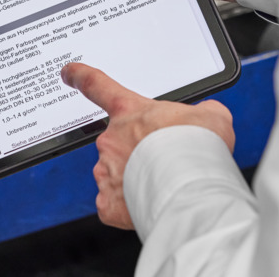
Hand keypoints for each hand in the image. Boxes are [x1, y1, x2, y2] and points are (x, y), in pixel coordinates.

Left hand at [62, 62, 234, 229]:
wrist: (191, 184)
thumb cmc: (197, 147)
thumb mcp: (208, 116)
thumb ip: (199, 113)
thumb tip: (205, 119)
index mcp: (129, 110)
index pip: (97, 85)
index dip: (80, 76)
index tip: (69, 72)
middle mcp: (110, 138)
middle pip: (116, 143)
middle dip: (137, 153)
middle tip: (163, 162)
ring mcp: (106, 170)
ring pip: (116, 175)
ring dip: (134, 179)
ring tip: (162, 184)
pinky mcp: (108, 202)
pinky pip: (115, 204)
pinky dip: (129, 206)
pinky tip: (150, 202)